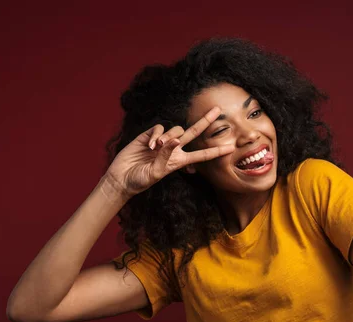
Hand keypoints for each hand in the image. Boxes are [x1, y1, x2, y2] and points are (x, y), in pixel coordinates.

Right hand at [105, 106, 234, 197]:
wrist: (121, 178)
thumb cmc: (140, 180)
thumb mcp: (156, 173)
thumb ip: (166, 156)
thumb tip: (175, 140)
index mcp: (179, 161)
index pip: (201, 155)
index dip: (215, 151)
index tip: (230, 148)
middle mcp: (173, 149)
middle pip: (193, 133)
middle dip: (205, 121)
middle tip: (217, 110)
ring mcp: (161, 142)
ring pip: (175, 129)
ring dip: (168, 136)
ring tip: (156, 148)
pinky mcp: (148, 136)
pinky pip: (159, 128)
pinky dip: (157, 135)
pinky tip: (150, 145)